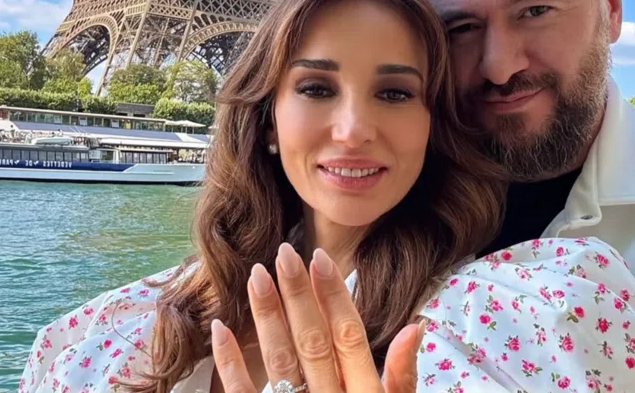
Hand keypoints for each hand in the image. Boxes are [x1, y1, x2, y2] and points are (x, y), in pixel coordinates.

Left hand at [210, 243, 425, 391]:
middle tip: (284, 253)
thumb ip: (403, 380)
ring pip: (279, 363)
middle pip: (312, 343)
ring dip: (266, 319)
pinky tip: (219, 331)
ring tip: (256, 276)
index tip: (320, 259)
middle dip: (298, 297)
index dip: (334, 297)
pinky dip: (230, 366)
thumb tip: (415, 328)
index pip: (349, 338)